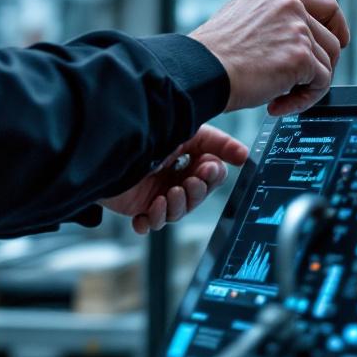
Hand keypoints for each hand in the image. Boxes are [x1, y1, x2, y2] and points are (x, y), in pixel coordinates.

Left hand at [101, 126, 248, 234]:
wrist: (111, 142)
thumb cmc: (149, 132)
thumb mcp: (191, 133)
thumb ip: (220, 144)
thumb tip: (245, 156)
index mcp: (188, 161)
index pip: (210, 177)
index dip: (211, 177)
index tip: (205, 168)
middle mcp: (174, 178)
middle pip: (196, 198)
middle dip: (194, 193)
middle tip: (186, 183)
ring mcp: (156, 194)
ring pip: (176, 214)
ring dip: (174, 208)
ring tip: (166, 196)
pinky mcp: (137, 206)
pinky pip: (149, 224)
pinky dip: (150, 221)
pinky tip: (147, 211)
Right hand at [189, 0, 350, 115]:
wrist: (198, 72)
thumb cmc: (209, 58)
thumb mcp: (239, 23)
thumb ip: (269, 24)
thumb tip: (294, 44)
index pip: (323, 5)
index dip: (336, 27)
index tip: (339, 45)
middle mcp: (287, 5)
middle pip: (331, 39)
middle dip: (320, 66)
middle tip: (298, 85)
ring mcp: (296, 28)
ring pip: (328, 64)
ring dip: (307, 87)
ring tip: (279, 98)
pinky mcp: (300, 56)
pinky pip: (321, 83)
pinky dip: (304, 100)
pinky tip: (277, 105)